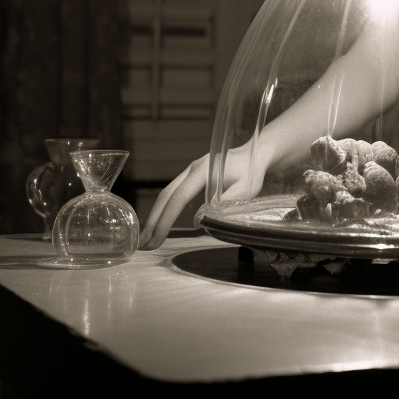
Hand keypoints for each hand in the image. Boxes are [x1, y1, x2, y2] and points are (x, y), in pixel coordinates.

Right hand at [139, 138, 268, 249]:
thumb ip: (223, 204)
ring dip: (156, 216)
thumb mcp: (245, 190)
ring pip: (167, 193)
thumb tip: (198, 220)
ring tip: (147, 238)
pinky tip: (161, 224)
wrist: (256, 153)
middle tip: (142, 244)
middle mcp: (192, 169)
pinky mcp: (193, 175)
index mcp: (203, 171)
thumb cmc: (252, 172)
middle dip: (152, 221)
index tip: (155, 239)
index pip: (178, 197)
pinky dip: (165, 209)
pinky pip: (174, 192)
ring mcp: (190, 171)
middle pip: (166, 195)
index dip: (165, 220)